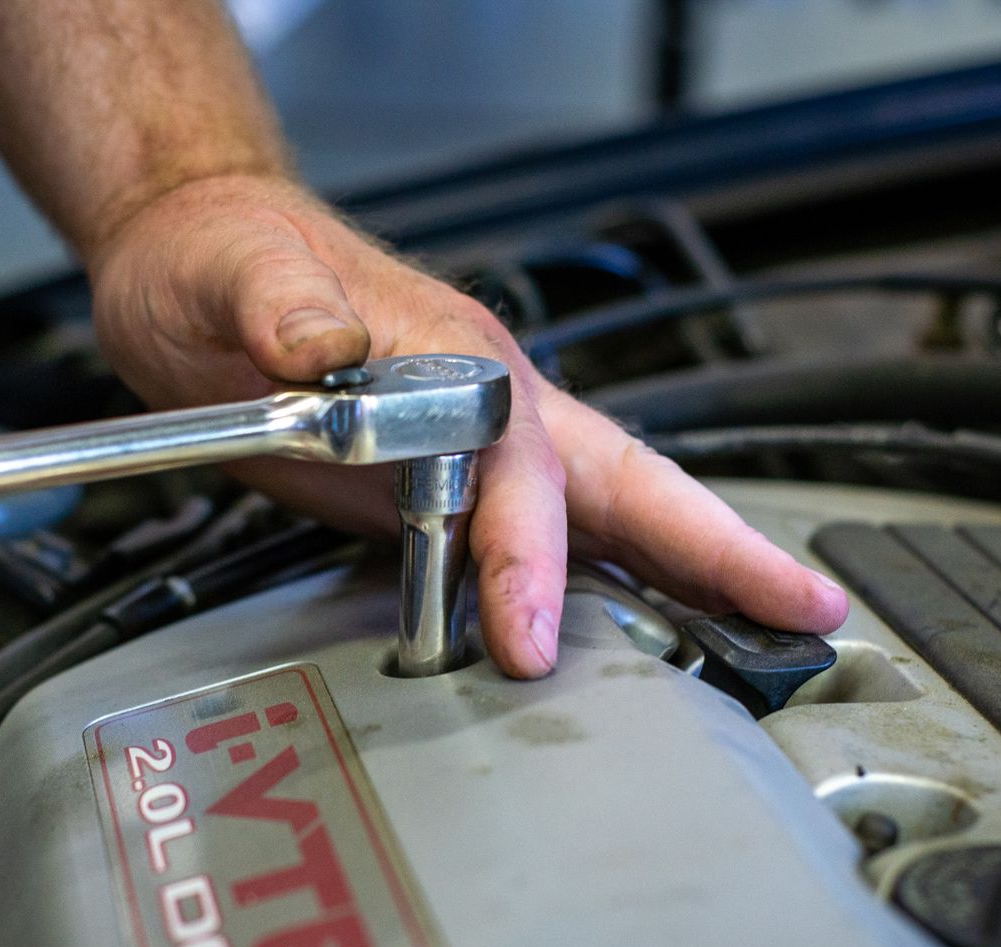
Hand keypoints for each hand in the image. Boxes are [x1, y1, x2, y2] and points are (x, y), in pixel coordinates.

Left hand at [89, 175, 846, 677]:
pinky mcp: (442, 483)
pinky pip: (541, 542)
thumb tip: (319, 351)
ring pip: (605, 514)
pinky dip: (598, 589)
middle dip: (719, 548)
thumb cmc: (224, 257)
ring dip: (685, 574)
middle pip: (628, 481)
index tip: (528, 638)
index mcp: (456, 354)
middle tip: (805, 607)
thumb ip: (279, 310)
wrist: (196, 255)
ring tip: (768, 632)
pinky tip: (630, 632)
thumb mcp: (234, 273)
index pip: (518, 470)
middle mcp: (491, 400)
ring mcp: (478, 444)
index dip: (529, 559)